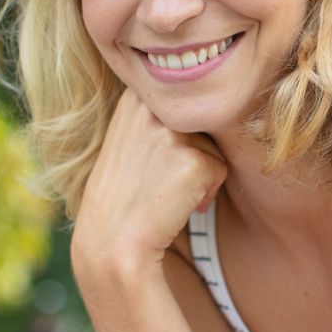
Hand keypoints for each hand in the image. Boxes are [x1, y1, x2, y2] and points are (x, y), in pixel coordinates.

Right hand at [70, 88, 227, 283]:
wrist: (111, 242)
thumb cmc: (122, 193)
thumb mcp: (127, 136)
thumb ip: (154, 112)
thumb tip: (195, 88)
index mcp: (134, 95)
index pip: (183, 101)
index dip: (175, 134)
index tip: (150, 158)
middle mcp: (152, 106)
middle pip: (200, 121)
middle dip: (190, 150)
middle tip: (158, 179)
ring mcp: (172, 132)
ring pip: (212, 145)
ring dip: (198, 172)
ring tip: (164, 192)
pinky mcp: (194, 160)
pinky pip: (220, 170)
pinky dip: (205, 192)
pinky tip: (174, 205)